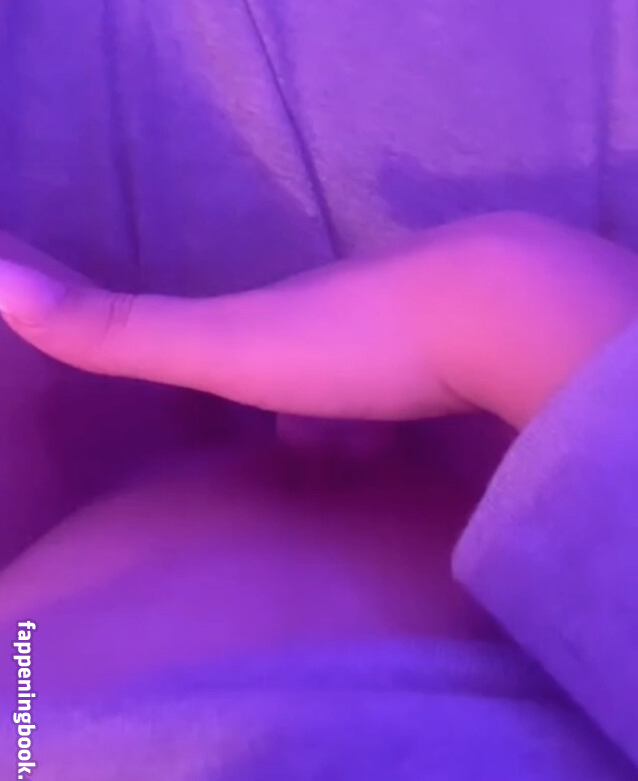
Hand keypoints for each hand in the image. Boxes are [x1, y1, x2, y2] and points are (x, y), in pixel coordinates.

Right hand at [0, 212, 635, 433]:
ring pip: (374, 383)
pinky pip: (431, 403)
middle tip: (283, 449)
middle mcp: (349, 320)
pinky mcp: (478, 370)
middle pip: (309, 366)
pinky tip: (417, 461)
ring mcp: (419, 339)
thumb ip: (122, 329)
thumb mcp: (224, 345)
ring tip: (345, 466)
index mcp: (287, 319)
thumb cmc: (349, 338)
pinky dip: (412, 429)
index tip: (213, 404)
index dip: (216, 370)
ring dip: (355, 420)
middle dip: (292, 403)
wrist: (495, 314)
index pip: (238, 348)